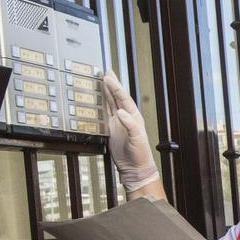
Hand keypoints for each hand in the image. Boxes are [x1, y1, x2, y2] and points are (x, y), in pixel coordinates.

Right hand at [102, 71, 158, 192]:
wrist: (135, 168)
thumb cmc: (141, 154)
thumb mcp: (137, 138)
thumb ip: (130, 124)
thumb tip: (121, 112)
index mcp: (134, 117)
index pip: (123, 98)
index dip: (116, 88)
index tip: (108, 78)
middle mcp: (126, 118)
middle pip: (117, 97)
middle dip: (112, 85)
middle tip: (106, 72)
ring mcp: (119, 123)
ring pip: (111, 103)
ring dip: (107, 92)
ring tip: (102, 81)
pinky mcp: (112, 130)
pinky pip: (106, 114)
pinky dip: (102, 105)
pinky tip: (98, 99)